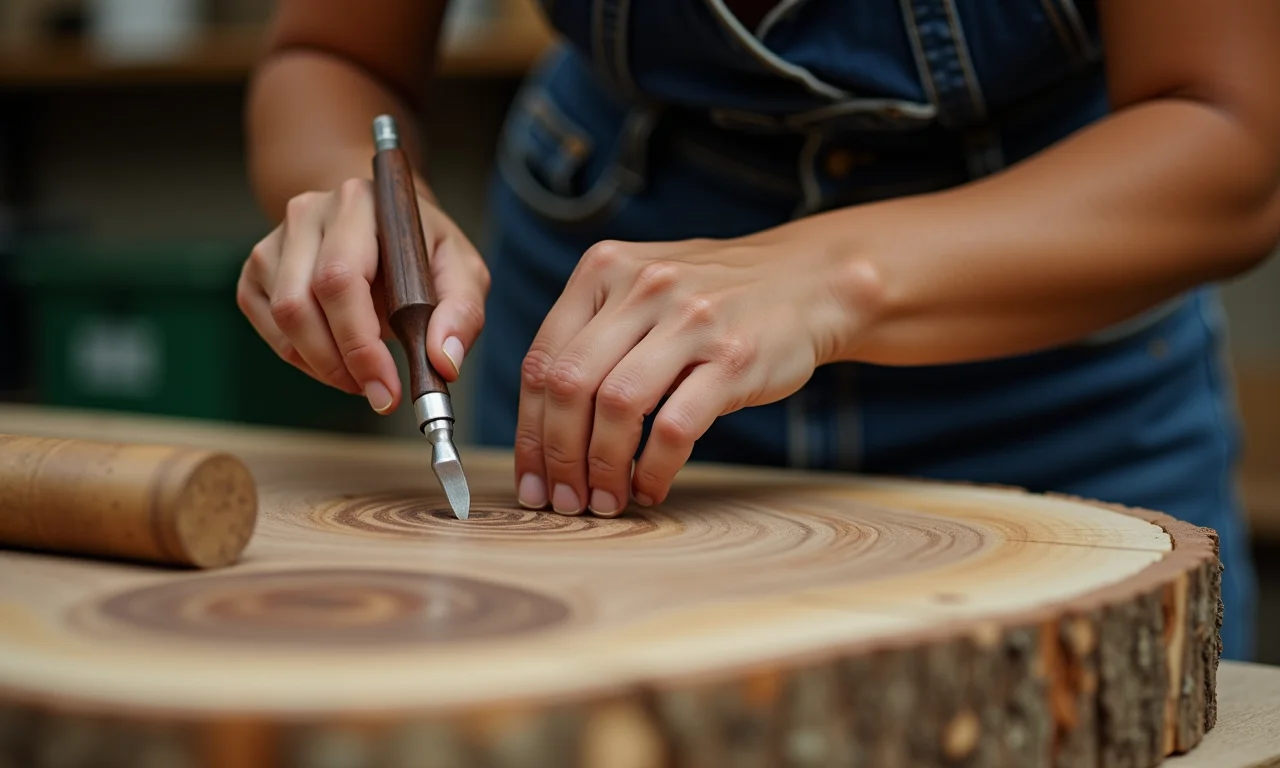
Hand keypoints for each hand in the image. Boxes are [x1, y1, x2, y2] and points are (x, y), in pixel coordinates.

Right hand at [237, 178, 488, 413]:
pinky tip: (336, 361)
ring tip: (363, 378)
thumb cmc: (423, 250)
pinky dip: (302, 358)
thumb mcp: (462, 271)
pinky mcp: (259, 269)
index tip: (387, 388)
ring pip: (282, 319)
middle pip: (300, 303)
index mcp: (360, 204)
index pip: (340, 277)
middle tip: (378, 395)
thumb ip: (462, 312)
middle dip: (339, 364)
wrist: (384, 227)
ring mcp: (276, 240)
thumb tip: (443, 360)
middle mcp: (309, 214)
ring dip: (322, 365)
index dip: (358, 341)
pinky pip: (268, 325)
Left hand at [514, 230, 875, 516]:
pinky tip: (650, 487)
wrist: (811, 281)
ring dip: (601, 467)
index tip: (530, 478)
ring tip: (604, 500)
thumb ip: (591, 333)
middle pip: (569, 386)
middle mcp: (642, 287)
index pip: (542, 360)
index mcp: (605, 269)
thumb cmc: (716, 298)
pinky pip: (674, 427)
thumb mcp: (644, 288)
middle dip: (557, 456)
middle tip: (562, 500)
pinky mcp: (733, 359)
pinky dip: (653, 468)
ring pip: (615, 407)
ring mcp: (690, 321)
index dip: (528, 430)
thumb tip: (539, 423)